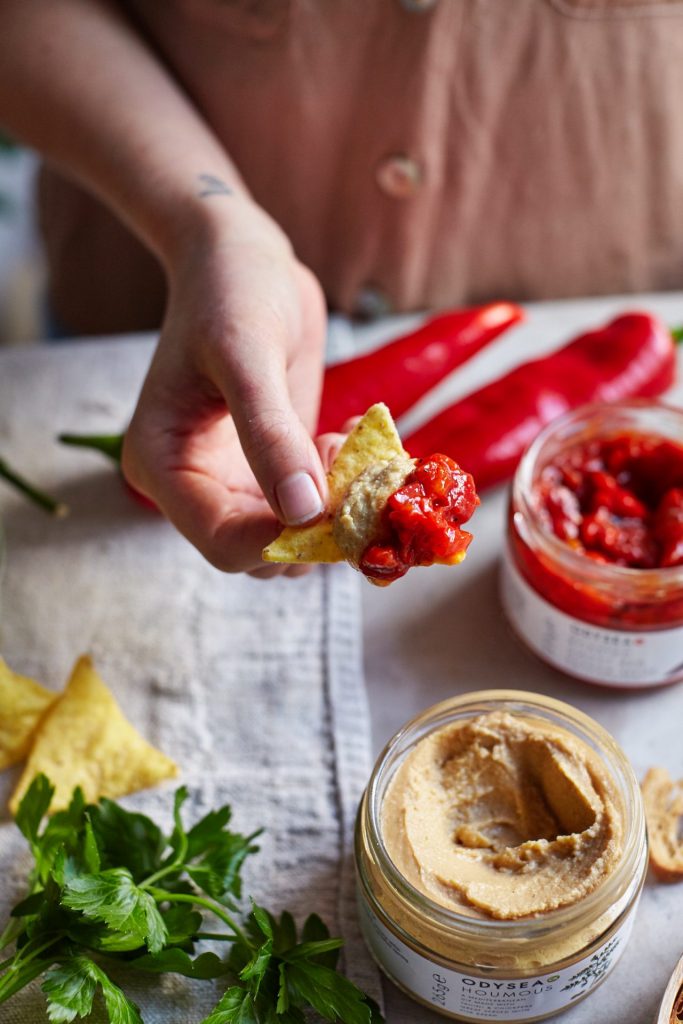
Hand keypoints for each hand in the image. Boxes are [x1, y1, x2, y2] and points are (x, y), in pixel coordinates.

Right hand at [122, 200, 337, 575]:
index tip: (340, 512)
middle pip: (261, 552)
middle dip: (318, 529)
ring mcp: (234, 480)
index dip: (283, 542)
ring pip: (293, 536)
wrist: (243, 257)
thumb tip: (304, 510)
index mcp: (164, 465)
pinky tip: (348, 439)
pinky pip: (312, 506)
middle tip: (360, 479)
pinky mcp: (271, 468)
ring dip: (337, 509)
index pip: (222, 542)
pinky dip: (343, 488)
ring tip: (349, 447)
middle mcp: (195, 484)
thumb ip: (270, 434)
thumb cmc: (231, 291)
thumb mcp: (246, 355)